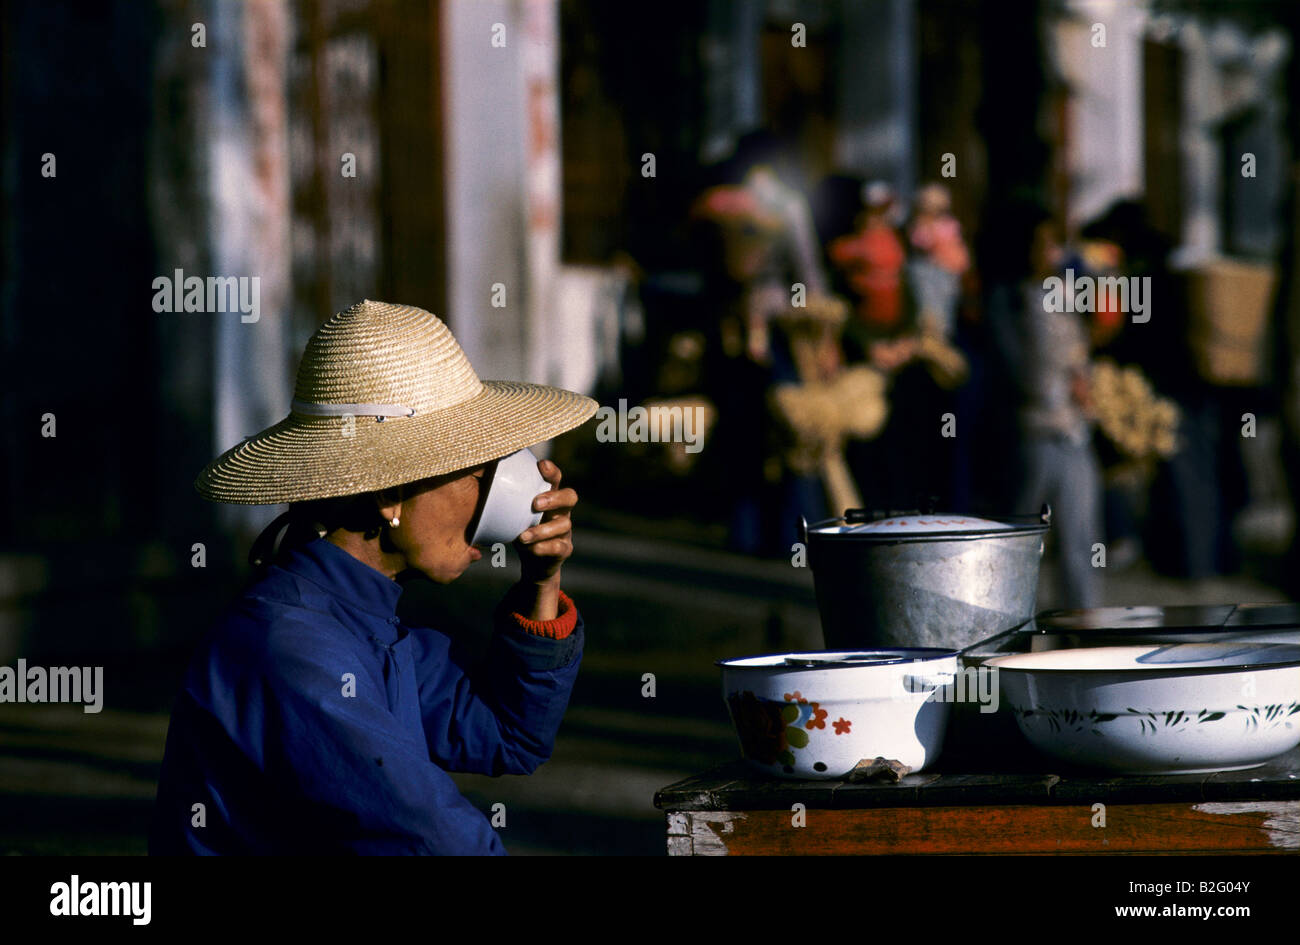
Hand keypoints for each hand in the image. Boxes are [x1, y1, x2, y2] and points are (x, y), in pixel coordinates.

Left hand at [514, 459, 577, 590]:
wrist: (533, 559)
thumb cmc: (520, 528)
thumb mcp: (512, 512)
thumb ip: (502, 497)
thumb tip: (478, 474)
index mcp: (549, 497)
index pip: (555, 479)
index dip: (552, 471)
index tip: (541, 465)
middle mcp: (561, 511)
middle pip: (570, 497)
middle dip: (554, 498)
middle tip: (535, 503)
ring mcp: (565, 530)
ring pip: (563, 525)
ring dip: (542, 530)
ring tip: (523, 537)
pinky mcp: (564, 549)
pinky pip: (558, 547)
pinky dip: (543, 547)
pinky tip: (531, 548)